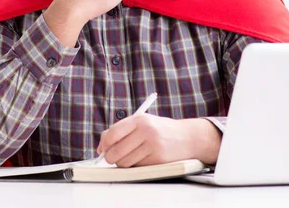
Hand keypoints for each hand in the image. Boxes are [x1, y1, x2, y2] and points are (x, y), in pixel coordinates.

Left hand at [97, 115, 221, 166]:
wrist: (187, 137)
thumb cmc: (160, 130)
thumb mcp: (142, 123)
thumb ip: (121, 130)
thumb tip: (101, 146)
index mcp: (139, 119)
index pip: (113, 133)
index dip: (104, 144)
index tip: (102, 149)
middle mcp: (146, 131)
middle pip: (116, 151)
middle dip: (110, 157)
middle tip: (112, 158)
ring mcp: (153, 145)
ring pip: (124, 162)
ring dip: (123, 163)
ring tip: (131, 156)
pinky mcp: (158, 159)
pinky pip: (137, 167)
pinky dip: (136, 166)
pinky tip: (142, 158)